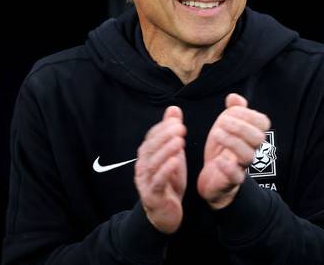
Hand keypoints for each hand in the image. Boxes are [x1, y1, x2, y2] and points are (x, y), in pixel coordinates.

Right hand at [134, 106, 186, 233]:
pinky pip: (157, 181)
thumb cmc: (169, 180)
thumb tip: (173, 109)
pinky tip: (176, 161)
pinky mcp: (152, 195)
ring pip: (153, 164)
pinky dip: (166, 170)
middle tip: (181, 128)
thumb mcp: (173, 154)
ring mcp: (145, 182)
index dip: (162, 128)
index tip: (177, 121)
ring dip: (166, 151)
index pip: (151, 138)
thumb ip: (172, 133)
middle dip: (165, 136)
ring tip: (180, 141)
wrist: (165, 213)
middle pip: (150, 148)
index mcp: (146, 156)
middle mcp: (142, 167)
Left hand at [197, 94, 270, 208]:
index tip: (231, 111)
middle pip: (258, 138)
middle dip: (240, 126)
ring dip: (232, 142)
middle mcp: (250, 150)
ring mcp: (242, 166)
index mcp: (251, 135)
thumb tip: (234, 97)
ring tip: (216, 134)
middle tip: (222, 122)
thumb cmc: (222, 150)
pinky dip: (228, 168)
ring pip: (249, 156)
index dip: (248, 114)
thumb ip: (233, 111)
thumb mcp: (225, 126)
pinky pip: (236, 177)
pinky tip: (218, 161)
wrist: (213, 178)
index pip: (263, 122)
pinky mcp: (231, 181)